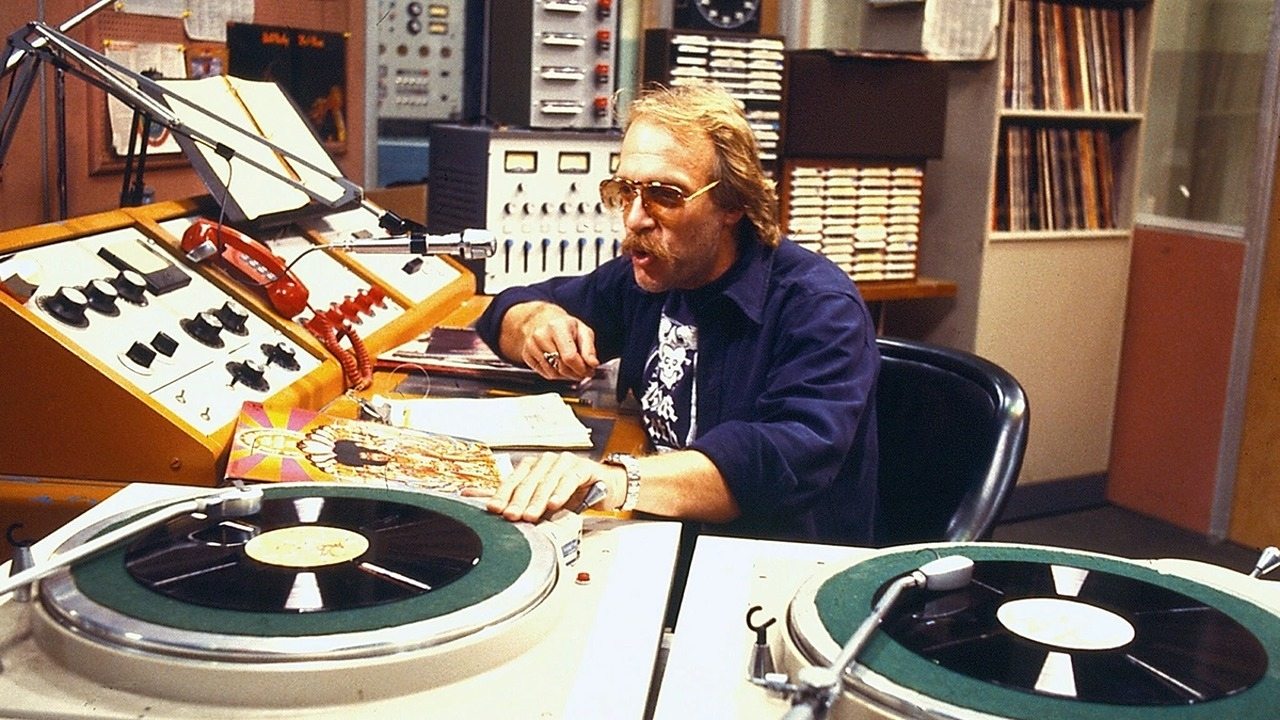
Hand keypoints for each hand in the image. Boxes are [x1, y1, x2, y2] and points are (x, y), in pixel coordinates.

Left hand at [478, 451, 618, 522]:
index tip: (494, 510)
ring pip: (546, 482)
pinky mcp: (582, 467)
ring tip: (531, 515)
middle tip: (511, 516)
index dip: (502, 496)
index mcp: (531, 467)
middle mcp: (545, 462)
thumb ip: (508, 499)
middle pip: (527, 482)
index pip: (512, 481)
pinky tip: (555, 504)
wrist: (603, 488)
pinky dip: (561, 493)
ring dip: (538, 500)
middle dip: (518, 501)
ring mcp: (563, 463)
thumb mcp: (538, 501)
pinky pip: (569, 480)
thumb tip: (468, 496)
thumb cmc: (569, 494)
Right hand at [517, 304, 599, 381]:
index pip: (570, 357)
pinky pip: (545, 374)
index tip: (589, 371)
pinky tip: (559, 363)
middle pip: (562, 367)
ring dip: (566, 375)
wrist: (541, 320)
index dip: (582, 368)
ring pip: (554, 373)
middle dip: (576, 373)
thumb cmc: (564, 326)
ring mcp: (531, 345)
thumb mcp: (583, 331)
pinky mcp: (526, 355)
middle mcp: (541, 335)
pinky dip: (556, 373)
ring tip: (571, 365)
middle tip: (583, 371)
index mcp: (557, 326)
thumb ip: (589, 349)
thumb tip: (592, 364)